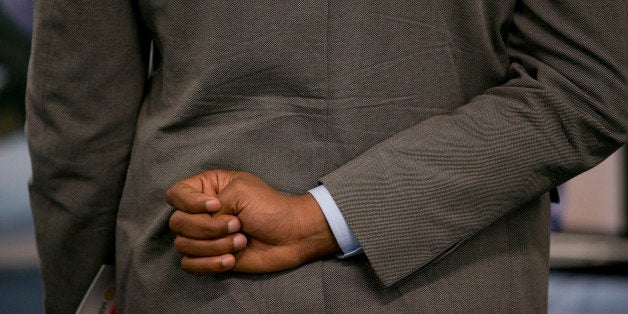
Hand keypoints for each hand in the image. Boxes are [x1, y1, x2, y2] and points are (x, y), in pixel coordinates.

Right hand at [166, 170, 340, 274]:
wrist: (291, 235)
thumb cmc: (270, 207)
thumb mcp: (240, 191)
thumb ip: (211, 204)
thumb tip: (201, 225)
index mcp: (207, 188)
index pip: (175, 194)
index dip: (190, 203)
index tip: (216, 206)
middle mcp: (200, 212)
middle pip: (177, 223)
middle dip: (208, 228)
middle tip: (237, 225)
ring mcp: (205, 236)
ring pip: (184, 245)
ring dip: (215, 246)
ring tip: (241, 241)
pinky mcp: (210, 257)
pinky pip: (190, 265)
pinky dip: (209, 264)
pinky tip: (231, 260)